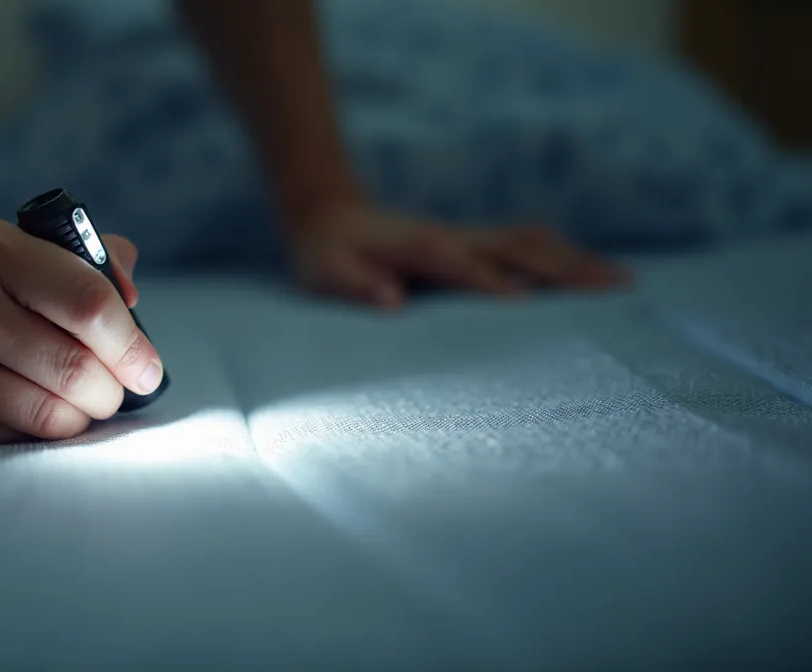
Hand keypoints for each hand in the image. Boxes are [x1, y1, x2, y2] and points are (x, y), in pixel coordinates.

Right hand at [0, 214, 162, 445]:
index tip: (147, 368)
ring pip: (51, 415)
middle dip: (111, 389)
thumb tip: (134, 299)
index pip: (88, 303)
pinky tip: (33, 414)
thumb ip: (77, 261)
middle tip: (112, 390)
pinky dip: (39, 434)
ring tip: (78, 403)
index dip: (133, 344)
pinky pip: (12, 441)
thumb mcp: (0, 243)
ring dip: (81, 416)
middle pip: (76, 369)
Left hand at [286, 202, 631, 308]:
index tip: (525, 305)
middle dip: (565, 268)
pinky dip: (564, 255)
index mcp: (418, 249)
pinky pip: (526, 245)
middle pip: (517, 249)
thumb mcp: (327, 274)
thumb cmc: (327, 255)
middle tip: (616, 288)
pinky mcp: (473, 242)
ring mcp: (467, 237)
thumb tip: (390, 300)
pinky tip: (593, 271)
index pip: (462, 266)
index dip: (491, 283)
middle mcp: (452, 239)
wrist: (328, 214)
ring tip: (625, 281)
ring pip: (531, 243)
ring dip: (577, 259)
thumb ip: (356, 286)